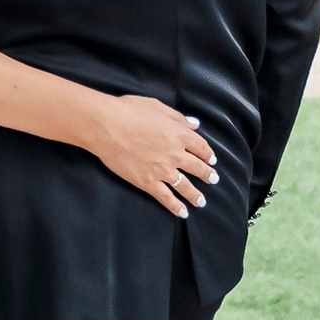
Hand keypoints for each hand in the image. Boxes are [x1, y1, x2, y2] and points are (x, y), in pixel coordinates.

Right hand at [89, 96, 216, 217]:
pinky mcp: (147, 182)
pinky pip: (166, 197)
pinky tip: (182, 212)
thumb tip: (194, 124)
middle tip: (213, 179)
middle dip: (207, 174)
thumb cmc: (128, 111)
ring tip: (201, 201)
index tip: (211, 159)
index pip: (201, 146)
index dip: (208, 154)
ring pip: (185, 186)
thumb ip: (178, 117)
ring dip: (195, 194)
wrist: (106, 126)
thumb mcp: (157, 107)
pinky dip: (175, 206)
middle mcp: (175, 154)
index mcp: (179, 134)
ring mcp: (162, 170)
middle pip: (197, 167)